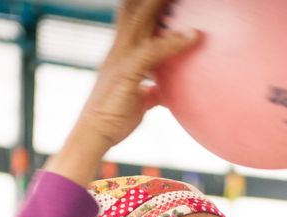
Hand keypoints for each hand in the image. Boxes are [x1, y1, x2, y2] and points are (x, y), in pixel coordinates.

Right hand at [47, 0, 195, 184]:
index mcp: (121, 53)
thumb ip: (151, 91)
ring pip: (141, 21)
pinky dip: (173, 42)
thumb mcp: (138, 102)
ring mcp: (121, 59)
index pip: (131, 19)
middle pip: (134, 11)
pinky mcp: (126, 73)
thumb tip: (163, 92)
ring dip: (159, 5)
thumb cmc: (114, 119)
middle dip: (151, 0)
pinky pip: (152, 52)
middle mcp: (119, 50)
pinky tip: (193, 36)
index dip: (144, 4)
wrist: (93, 135)